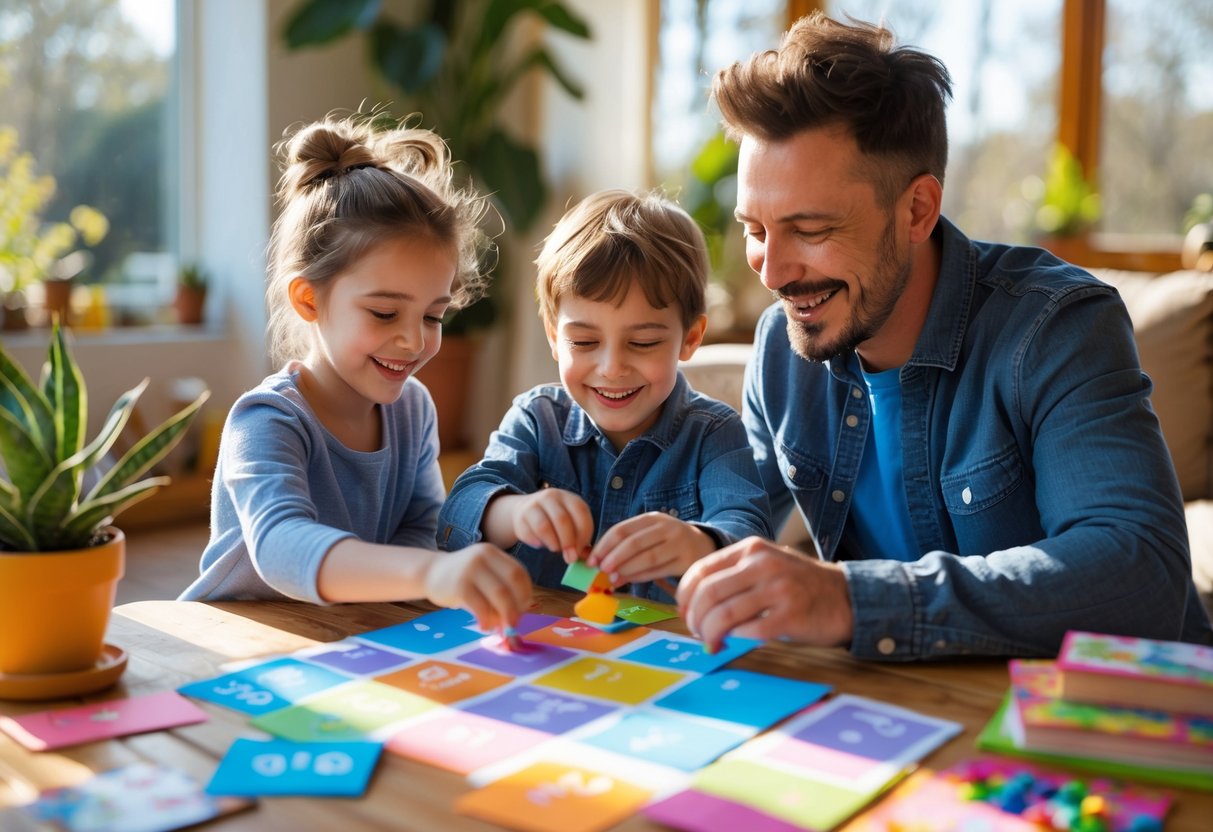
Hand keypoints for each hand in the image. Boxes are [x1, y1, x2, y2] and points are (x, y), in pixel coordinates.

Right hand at [424, 543, 532, 630]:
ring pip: (499, 595)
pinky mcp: (459, 586)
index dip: (525, 593)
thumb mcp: (483, 574)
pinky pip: (481, 607)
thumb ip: (501, 588)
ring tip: (500, 628)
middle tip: (515, 623)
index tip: (524, 609)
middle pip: (512, 582)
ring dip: (505, 615)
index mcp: (493, 553)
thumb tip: (518, 615)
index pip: (519, 572)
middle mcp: (483, 556)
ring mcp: (470, 569)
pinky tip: (484, 626)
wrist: (430, 573)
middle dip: (518, 605)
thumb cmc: (462, 579)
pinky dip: (487, 620)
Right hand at [508, 489, 593, 562]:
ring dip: (553, 544)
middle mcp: (551, 496)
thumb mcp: (570, 525)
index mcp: (569, 497)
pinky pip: (530, 534)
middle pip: (562, 520)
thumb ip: (580, 540)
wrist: (525, 511)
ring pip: (544, 527)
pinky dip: (538, 543)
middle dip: (568, 542)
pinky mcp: (520, 517)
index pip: (581, 512)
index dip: (583, 533)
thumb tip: (588, 557)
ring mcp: (534, 504)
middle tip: (570, 558)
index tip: (581, 550)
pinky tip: (541, 544)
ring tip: (555, 549)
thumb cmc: (554, 522)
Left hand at [589, 512, 716, 584]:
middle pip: (634, 542)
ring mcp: (678, 544)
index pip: (623, 529)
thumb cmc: (669, 542)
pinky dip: (641, 577)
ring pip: (647, 558)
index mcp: (652, 518)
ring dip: (626, 569)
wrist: (705, 546)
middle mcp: (667, 528)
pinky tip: (628, 581)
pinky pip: (659, 571)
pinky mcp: (686, 562)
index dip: (604, 545)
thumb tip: (598, 561)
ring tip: (612, 579)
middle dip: (613, 557)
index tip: (591, 559)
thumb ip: (628, 543)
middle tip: (600, 569)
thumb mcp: (651, 534)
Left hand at [676, 536, 852, 652]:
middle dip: (694, 618)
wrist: (847, 597)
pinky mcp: (790, 615)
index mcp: (752, 549)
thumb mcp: (766, 564)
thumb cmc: (800, 585)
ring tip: (711, 643)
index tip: (684, 613)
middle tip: (695, 632)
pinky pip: (749, 631)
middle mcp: (763, 564)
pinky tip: (734, 643)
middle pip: (708, 593)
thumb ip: (734, 574)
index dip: (684, 596)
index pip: (701, 570)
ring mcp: (778, 589)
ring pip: (724, 614)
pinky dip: (734, 640)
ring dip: (709, 634)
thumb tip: (694, 602)